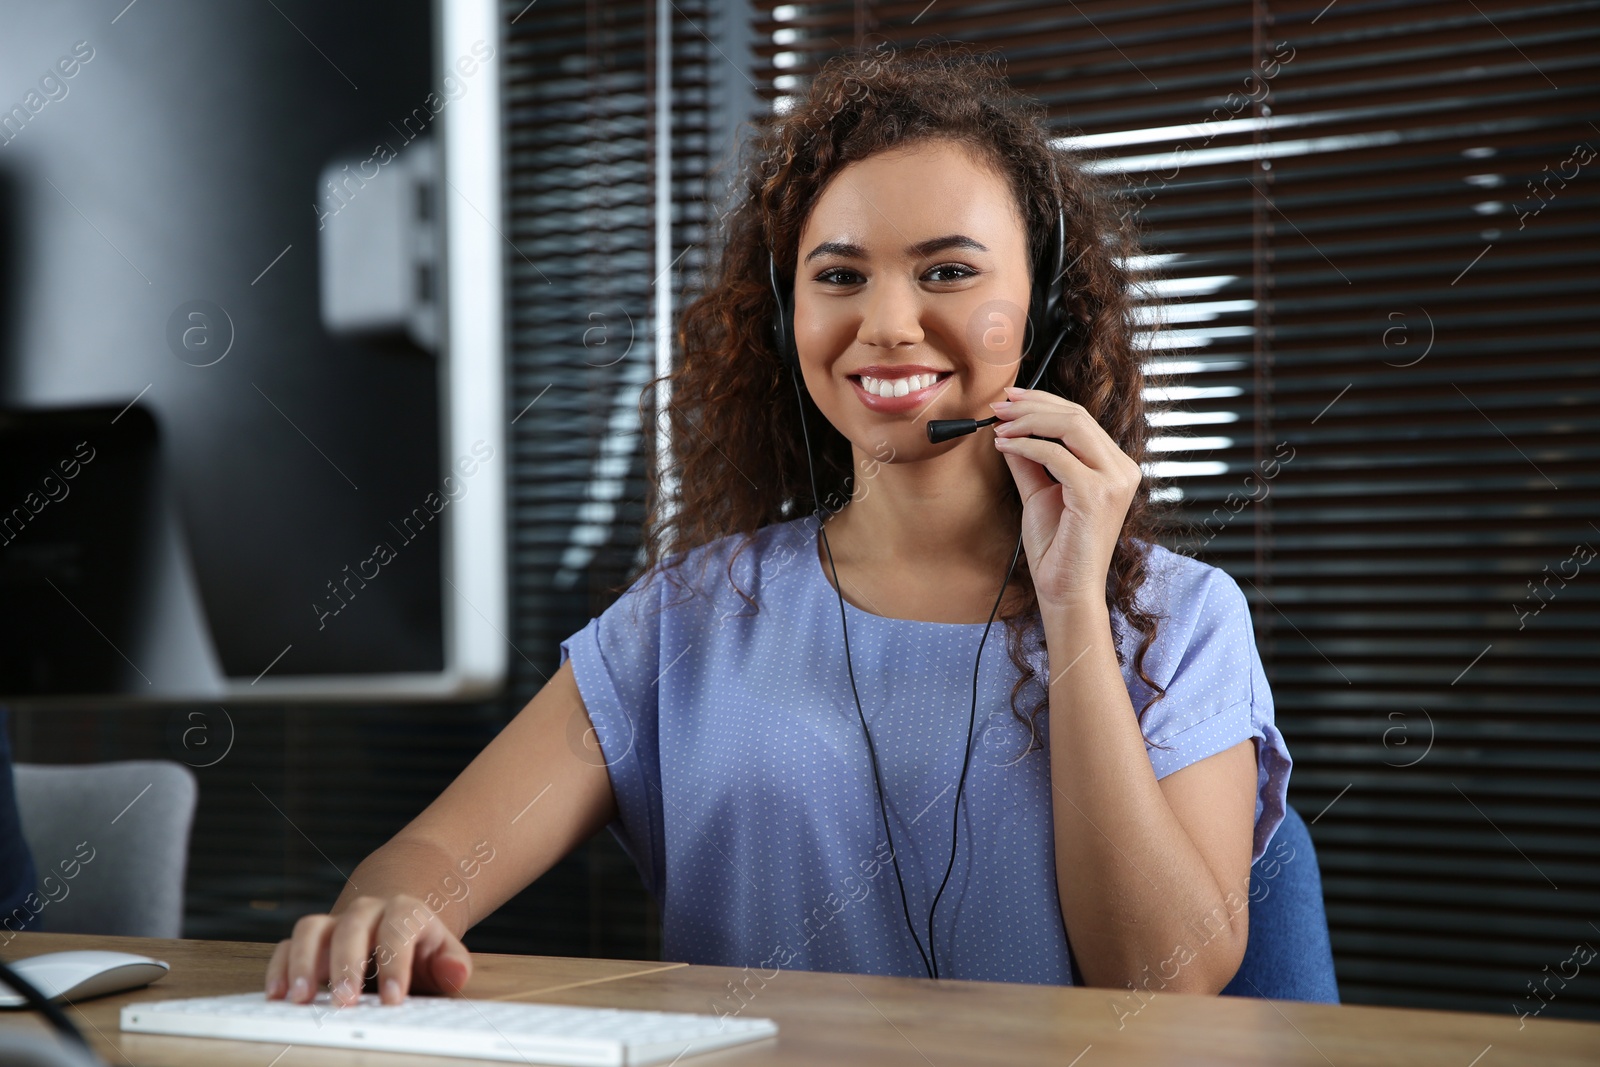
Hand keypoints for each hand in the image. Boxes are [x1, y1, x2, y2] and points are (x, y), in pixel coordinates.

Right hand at [265, 894, 473, 1006]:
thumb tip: (456, 971)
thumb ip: (452, 964)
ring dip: (303, 963)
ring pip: (312, 929)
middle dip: (347, 964)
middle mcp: (366, 912)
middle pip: (352, 927)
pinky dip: (279, 968)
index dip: (395, 963)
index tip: (392, 999)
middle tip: (344, 1003)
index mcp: (404, 912)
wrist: (396, 923)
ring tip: (301, 1000)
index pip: (399, 931)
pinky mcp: (310, 940)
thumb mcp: (443, 954)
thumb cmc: (419, 948)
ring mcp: (334, 924)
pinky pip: (286, 945)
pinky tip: (277, 996)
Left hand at [989, 386, 1142, 612]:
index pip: (1081, 419)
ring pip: (1070, 426)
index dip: (1043, 402)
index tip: (1011, 399)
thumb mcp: (1039, 492)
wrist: (1064, 589)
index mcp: (1114, 467)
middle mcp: (1121, 470)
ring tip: (998, 424)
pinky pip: (1056, 455)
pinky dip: (1026, 445)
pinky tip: (1005, 446)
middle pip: (1077, 415)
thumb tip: (1009, 430)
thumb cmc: (1057, 548)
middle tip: (999, 405)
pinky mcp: (1096, 494)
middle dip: (1032, 405)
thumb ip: (1030, 461)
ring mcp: (1113, 481)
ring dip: (1028, 420)